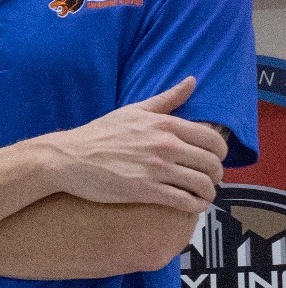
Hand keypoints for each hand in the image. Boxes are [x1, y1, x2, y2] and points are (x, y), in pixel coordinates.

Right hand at [47, 78, 227, 211]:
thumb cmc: (98, 134)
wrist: (67, 158)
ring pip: (201, 184)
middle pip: (211, 163)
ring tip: (202, 195)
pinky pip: (184, 201)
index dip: (220, 153)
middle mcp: (164, 145)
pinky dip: (195, 206)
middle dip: (216, 175)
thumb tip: (192, 81)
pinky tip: (192, 206)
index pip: (212, 139)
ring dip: (208, 192)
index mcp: (164, 124)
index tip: (214, 160)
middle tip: (209, 180)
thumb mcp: (133, 111)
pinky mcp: (145, 190)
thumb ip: (166, 99)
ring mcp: (155, 169)